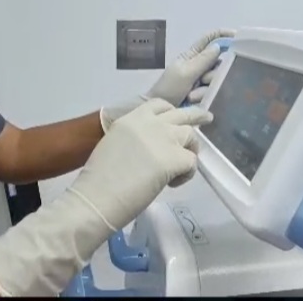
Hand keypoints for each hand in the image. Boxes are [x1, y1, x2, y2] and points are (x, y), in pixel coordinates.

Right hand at [0, 99, 212, 295]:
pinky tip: (171, 184)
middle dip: (196, 117)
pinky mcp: (174, 158)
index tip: (175, 121)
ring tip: (180, 168)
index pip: (159, 105)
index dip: (171, 113)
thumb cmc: (98, 180)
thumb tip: (149, 150)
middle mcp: (149, 122)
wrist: (95, 197)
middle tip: (207, 119)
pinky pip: (192, 162)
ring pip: (191, 135)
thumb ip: (134, 140)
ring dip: (189, 150)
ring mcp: (163, 138)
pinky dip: (186, 174)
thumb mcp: (113, 146)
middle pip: (182, 114)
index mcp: (130, 118)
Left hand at [100, 29, 234, 130]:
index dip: (223, 35)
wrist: (162, 112)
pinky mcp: (206, 95)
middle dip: (213, 73)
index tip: (237, 36)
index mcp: (193, 56)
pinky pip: (215, 92)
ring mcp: (203, 82)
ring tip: (192, 96)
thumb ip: (202, 60)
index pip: (210, 39)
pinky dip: (206, 97)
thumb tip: (218, 46)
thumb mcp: (184, 72)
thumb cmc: (168, 88)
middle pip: (220, 63)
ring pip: (218, 79)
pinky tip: (196, 102)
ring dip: (206, 88)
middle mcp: (201, 67)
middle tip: (202, 81)